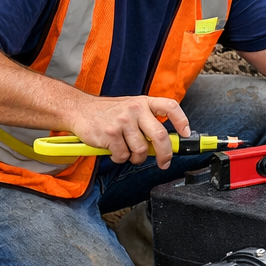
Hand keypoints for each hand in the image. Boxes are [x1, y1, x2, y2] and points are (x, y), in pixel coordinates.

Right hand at [70, 96, 190, 167]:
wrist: (80, 110)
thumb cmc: (109, 112)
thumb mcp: (131, 108)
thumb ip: (148, 122)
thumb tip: (166, 145)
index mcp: (144, 103)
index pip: (170, 107)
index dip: (181, 121)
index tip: (185, 134)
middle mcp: (135, 110)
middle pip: (160, 136)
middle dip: (165, 154)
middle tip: (164, 162)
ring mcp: (122, 121)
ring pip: (141, 150)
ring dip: (136, 157)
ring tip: (128, 151)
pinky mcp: (110, 134)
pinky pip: (123, 155)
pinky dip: (120, 158)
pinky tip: (114, 150)